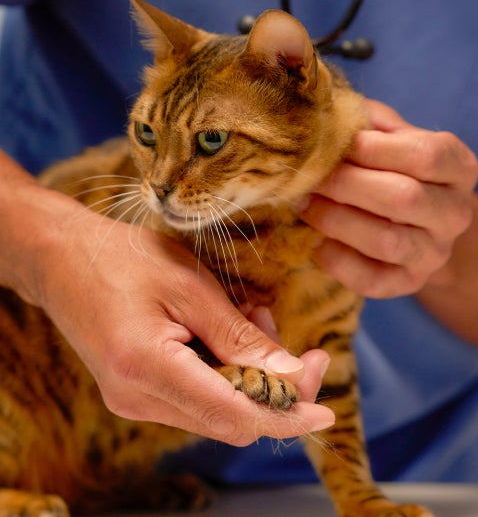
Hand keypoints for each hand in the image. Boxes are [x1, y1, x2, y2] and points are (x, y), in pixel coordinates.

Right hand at [0, 152, 333, 444]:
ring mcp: (132, 400)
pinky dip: (225, 373)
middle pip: (230, 420)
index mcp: (146, 367)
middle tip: (296, 346)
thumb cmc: (123, 258)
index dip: (286, 416)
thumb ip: (238, 336)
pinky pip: (196, 397)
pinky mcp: (134, 392)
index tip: (325, 412)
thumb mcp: (190, 285)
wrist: (62, 258)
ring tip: (255, 319)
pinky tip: (228, 333)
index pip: (235, 415)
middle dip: (274, 391)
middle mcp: (136, 398)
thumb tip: (290, 375)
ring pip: (216, 410)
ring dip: (248, 376)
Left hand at [301, 99, 477, 297]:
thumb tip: (329, 115)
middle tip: (308, 178)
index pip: (425, 155)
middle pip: (403, 198)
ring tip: (305, 206)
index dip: (373, 149)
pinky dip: (337, 260)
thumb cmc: (394, 173)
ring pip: (386, 241)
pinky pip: (371, 280)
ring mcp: (433, 254)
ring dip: (336, 221)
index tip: (334, 145)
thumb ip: (370, 124)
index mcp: (457, 168)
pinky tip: (316, 242)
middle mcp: (454, 214)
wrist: (414, 228)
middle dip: (345, 186)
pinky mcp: (408, 283)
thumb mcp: (392, 141)